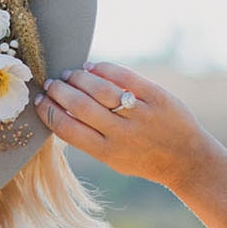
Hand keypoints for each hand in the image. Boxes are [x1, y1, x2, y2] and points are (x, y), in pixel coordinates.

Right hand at [33, 61, 216, 189]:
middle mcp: (122, 134)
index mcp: (106, 152)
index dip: (48, 110)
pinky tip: (93, 67)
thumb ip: (88, 137)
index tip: (39, 100)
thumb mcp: (111, 158)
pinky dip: (104, 68)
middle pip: (80, 105)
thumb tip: (57, 108)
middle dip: (59, 90)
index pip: (66, 127)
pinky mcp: (157, 97)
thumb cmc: (142, 158)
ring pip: (100, 89)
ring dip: (78, 77)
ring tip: (70, 74)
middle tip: (51, 83)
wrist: (187, 159)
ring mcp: (141, 115)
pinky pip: (125, 77)